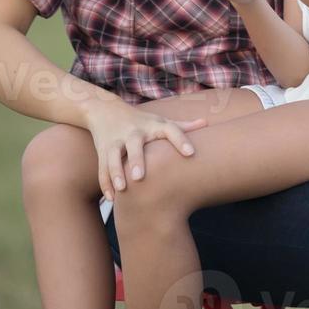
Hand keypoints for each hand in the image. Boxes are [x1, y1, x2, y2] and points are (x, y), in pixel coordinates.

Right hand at [82, 99, 204, 201]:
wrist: (105, 110)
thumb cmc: (142, 121)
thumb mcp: (161, 121)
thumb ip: (183, 126)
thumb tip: (206, 122)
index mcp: (154, 125)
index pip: (170, 130)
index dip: (181, 141)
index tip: (191, 153)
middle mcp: (134, 132)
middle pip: (134, 145)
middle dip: (136, 160)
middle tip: (140, 177)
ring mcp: (116, 141)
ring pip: (113, 157)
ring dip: (116, 173)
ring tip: (122, 189)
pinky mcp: (102, 150)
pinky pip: (102, 168)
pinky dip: (106, 183)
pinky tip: (112, 198)